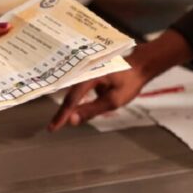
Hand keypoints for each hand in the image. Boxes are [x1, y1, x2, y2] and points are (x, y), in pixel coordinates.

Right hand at [48, 30, 192, 131]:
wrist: (139, 65)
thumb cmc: (130, 82)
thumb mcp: (113, 100)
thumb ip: (91, 110)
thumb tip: (72, 120)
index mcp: (88, 76)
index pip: (71, 99)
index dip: (62, 115)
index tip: (53, 128)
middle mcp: (84, 72)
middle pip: (69, 95)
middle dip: (62, 112)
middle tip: (53, 127)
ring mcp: (86, 72)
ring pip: (74, 93)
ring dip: (69, 107)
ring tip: (61, 121)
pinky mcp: (89, 74)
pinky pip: (80, 89)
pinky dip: (77, 100)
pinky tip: (76, 108)